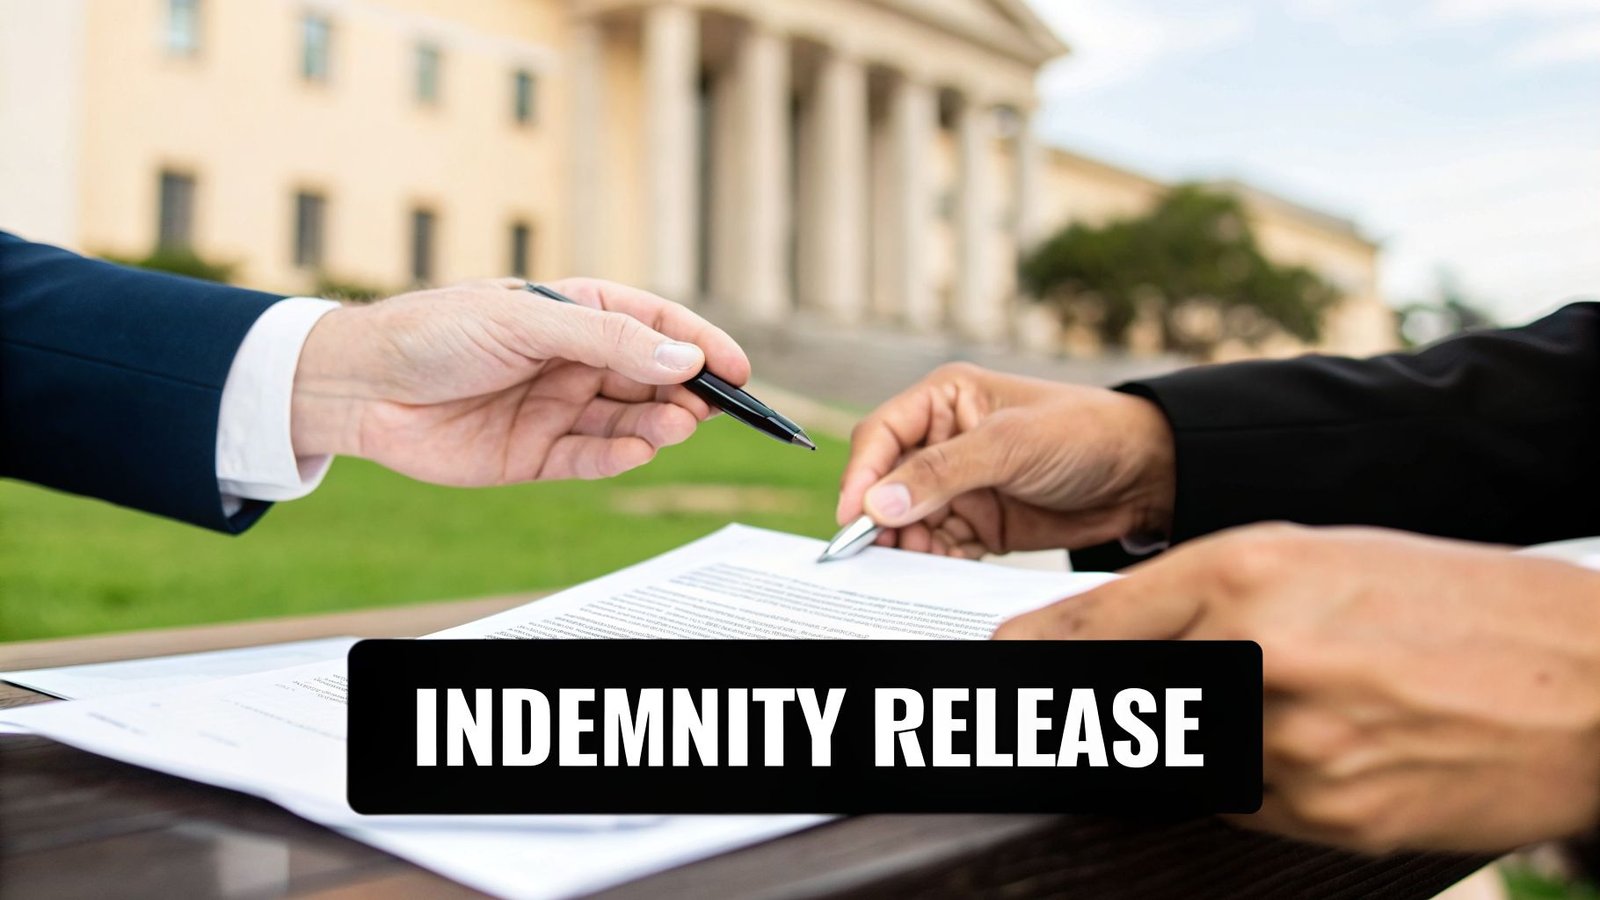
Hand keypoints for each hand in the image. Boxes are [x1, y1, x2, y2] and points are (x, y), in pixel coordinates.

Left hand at [289, 278, 749, 482]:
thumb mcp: (527, 322)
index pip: (655, 329)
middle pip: (651, 380)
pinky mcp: (535, 456)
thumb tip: (680, 361)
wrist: (358, 385)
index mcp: (577, 315)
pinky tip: (638, 451)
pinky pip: (591, 459)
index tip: (738, 368)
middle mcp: (574, 363)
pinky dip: (619, 458)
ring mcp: (557, 410)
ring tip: (678, 426)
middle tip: (713, 406)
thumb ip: (605, 342)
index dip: (700, 346)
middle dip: (687, 393)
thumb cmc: (434, 331)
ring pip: (628, 422)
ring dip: (659, 425)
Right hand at [836, 363, 1175, 556]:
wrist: (1146, 475)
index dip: (862, 474)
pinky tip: (933, 568)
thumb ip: (943, 472)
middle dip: (878, 515)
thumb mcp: (1010, 444)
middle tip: (871, 551)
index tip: (854, 515)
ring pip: (908, 518)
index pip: (882, 435)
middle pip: (887, 481)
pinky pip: (938, 543)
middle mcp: (944, 439)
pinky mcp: (979, 520)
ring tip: (906, 563)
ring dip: (903, 542)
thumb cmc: (1085, 432)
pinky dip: (931, 559)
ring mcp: (961, 483)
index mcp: (945, 399)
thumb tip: (880, 502)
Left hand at [996, 524, 1599, 852]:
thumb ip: (1208, 588)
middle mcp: (1258, 654)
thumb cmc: (1453, 601)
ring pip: (1180, 759)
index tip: (998, 666)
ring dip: (1188, 743)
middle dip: (1089, 704)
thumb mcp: (1319, 555)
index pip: (1097, 621)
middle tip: (1072, 707)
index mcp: (1249, 567)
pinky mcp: (1331, 812)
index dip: (1035, 651)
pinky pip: (1247, 805)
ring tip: (1266, 710)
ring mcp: (1294, 743)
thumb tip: (1113, 632)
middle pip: (1118, 698)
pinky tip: (1312, 747)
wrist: (1589, 679)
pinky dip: (1252, 781)